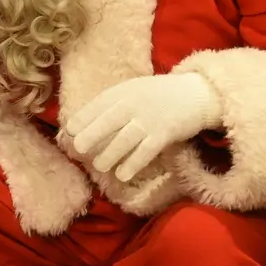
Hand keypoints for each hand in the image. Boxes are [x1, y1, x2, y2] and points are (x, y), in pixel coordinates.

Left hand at [65, 73, 222, 182]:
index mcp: (125, 91)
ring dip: (110, 153)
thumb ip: (113, 105)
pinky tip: (122, 174)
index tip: (69, 131)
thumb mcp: (135, 91)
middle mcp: (135, 103)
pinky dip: (133, 163)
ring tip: (99, 166)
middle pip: (109, 119)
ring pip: (125, 138)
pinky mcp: (165, 133)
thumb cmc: (160, 95)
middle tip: (78, 149)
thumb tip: (85, 126)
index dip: (83, 117)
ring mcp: (150, 118)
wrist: (197, 93)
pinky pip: (146, 150)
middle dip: (92, 134)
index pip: (100, 103)